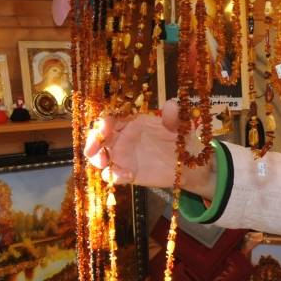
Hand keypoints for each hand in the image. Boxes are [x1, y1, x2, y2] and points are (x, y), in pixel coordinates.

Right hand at [83, 99, 212, 189]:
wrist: (189, 163)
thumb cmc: (182, 139)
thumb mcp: (181, 125)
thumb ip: (174, 116)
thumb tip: (171, 104)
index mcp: (133, 122)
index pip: (112, 118)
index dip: (105, 122)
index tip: (104, 127)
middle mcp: (124, 138)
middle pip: (100, 137)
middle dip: (93, 142)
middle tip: (92, 150)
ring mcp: (124, 156)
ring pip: (101, 156)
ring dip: (98, 159)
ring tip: (104, 163)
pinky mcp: (128, 173)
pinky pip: (115, 175)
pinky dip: (115, 176)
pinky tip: (126, 176)